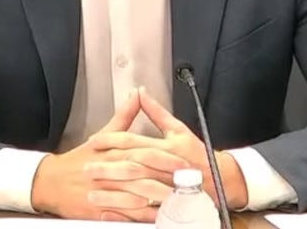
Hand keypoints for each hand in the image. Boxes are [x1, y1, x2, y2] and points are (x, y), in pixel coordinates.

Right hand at [31, 88, 190, 220]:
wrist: (50, 181)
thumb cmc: (78, 159)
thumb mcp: (102, 135)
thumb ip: (124, 116)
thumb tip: (137, 94)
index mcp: (113, 152)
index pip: (143, 153)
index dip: (165, 158)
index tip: (184, 162)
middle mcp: (110, 172)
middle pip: (142, 176)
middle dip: (166, 181)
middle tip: (186, 184)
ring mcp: (105, 192)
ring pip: (136, 197)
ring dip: (156, 200)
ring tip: (176, 201)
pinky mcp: (99, 210)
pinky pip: (124, 215)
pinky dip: (140, 217)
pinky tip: (154, 216)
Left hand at [90, 87, 249, 210]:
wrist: (220, 180)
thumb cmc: (198, 154)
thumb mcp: (178, 129)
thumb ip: (156, 112)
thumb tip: (140, 92)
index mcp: (168, 147)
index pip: (135, 142)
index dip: (112, 141)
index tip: (93, 142)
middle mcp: (167, 166)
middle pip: (131, 166)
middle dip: (107, 167)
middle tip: (86, 167)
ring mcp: (168, 188)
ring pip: (136, 189)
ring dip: (113, 193)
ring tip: (91, 193)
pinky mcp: (168, 205)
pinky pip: (144, 211)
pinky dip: (126, 213)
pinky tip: (109, 211)